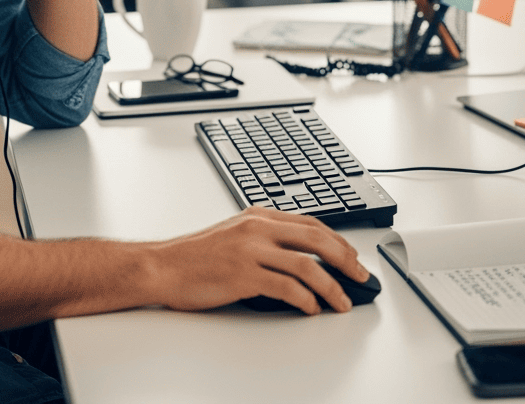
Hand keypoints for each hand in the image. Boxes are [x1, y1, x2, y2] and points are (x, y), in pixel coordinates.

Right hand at [145, 207, 369, 314]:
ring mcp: (251, 250)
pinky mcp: (243, 274)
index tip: (352, 257)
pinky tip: (312, 308)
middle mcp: (258, 228)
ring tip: (342, 301)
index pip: (310, 223)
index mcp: (259, 215)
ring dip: (331, 286)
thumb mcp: (235, 234)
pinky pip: (285, 287)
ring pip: (306, 265)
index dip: (337, 240)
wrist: (164, 266)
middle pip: (315, 239)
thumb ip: (266, 238)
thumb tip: (300, 257)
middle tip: (360, 276)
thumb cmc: (197, 255)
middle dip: (345, 259)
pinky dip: (305, 300)